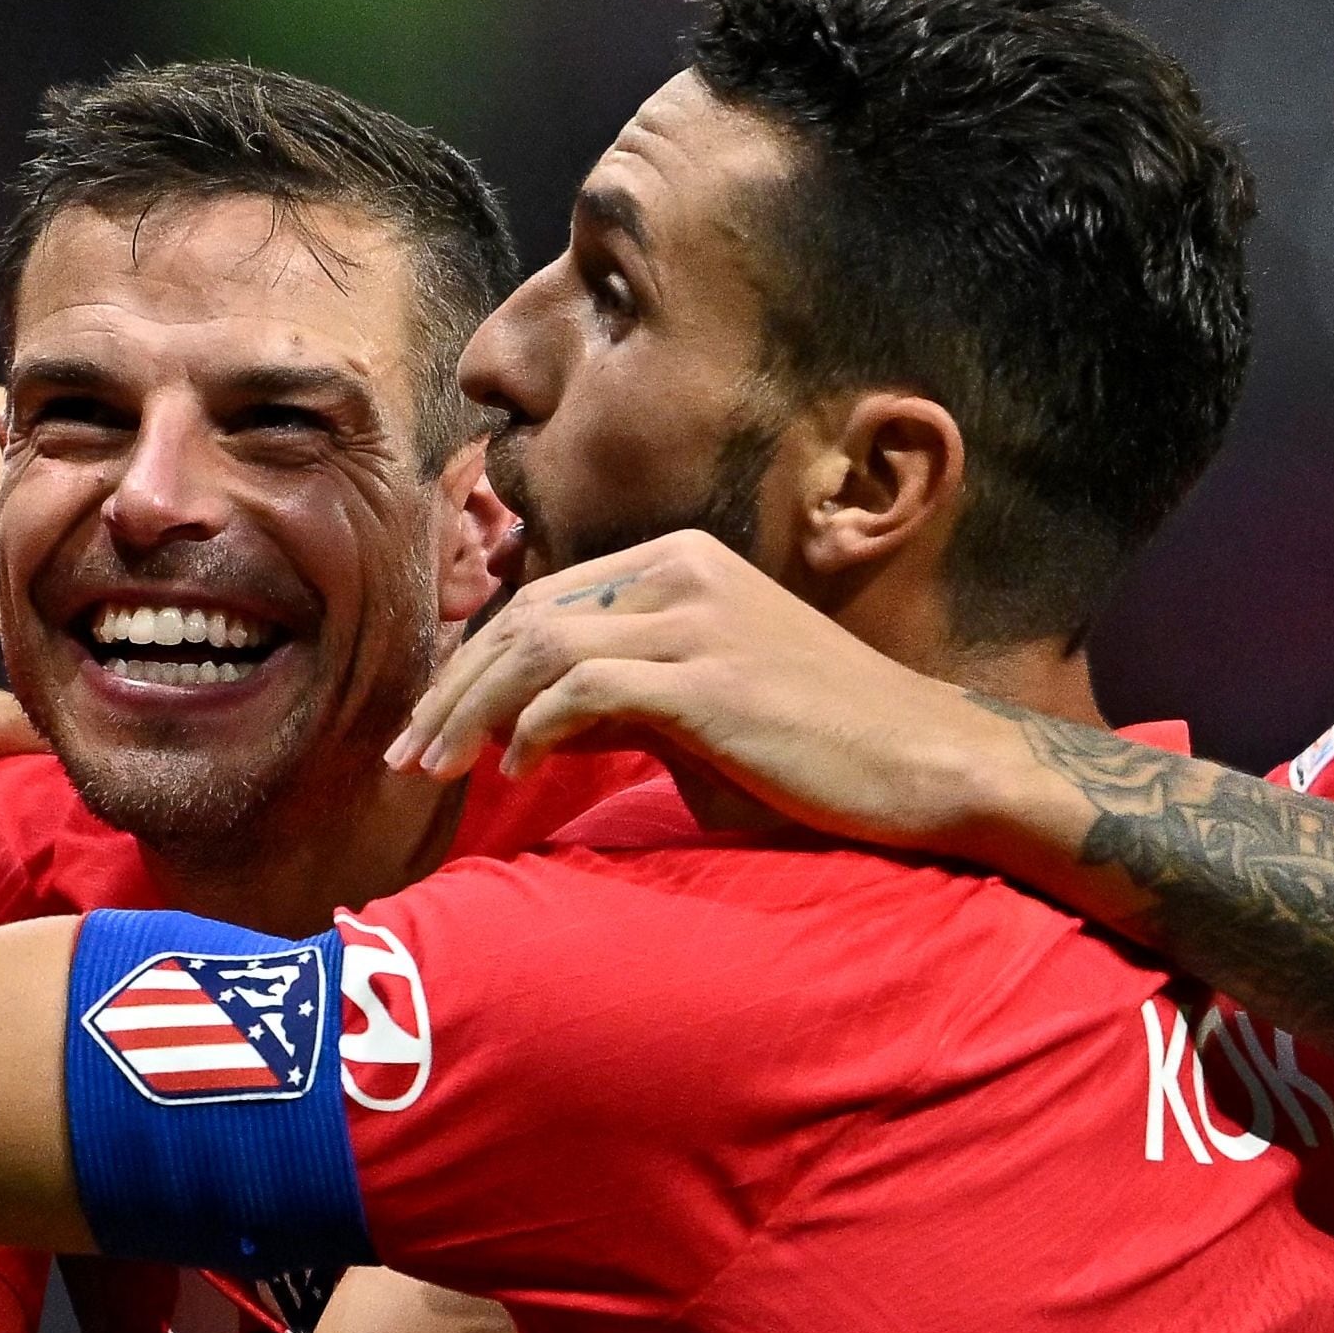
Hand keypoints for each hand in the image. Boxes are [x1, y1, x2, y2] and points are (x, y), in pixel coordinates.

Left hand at [386, 529, 1024, 853]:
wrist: (926, 762)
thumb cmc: (821, 749)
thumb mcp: (705, 709)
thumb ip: (623, 700)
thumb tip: (531, 726)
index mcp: (682, 564)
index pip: (543, 600)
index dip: (474, 662)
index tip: (431, 724)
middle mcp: (683, 573)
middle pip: (525, 614)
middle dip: (452, 687)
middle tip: (407, 754)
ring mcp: (698, 620)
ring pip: (539, 645)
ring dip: (473, 709)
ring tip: (438, 768)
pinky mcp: (710, 678)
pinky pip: (586, 688)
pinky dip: (536, 727)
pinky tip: (518, 768)